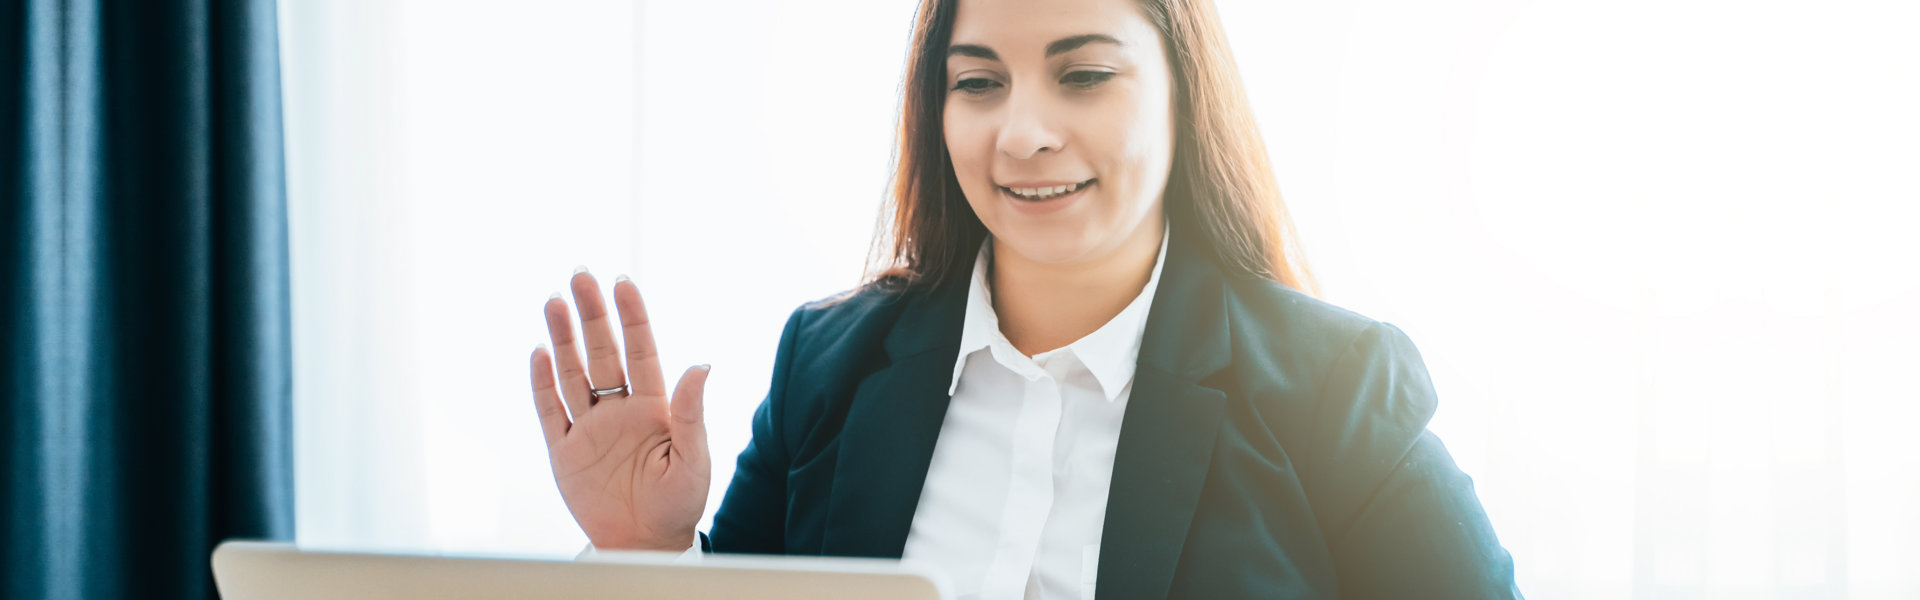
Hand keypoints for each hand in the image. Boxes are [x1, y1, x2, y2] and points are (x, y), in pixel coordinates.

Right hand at [529, 269, 710, 550]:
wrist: (646, 544)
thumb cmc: (679, 504)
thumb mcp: (693, 458)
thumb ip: (690, 412)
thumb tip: (701, 366)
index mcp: (654, 407)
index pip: (640, 351)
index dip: (632, 316)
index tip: (622, 283)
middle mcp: (620, 409)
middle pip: (602, 352)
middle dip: (592, 314)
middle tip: (580, 275)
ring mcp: (590, 428)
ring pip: (572, 373)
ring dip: (563, 338)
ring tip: (554, 301)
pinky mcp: (564, 451)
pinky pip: (549, 411)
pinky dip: (542, 383)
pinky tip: (539, 353)